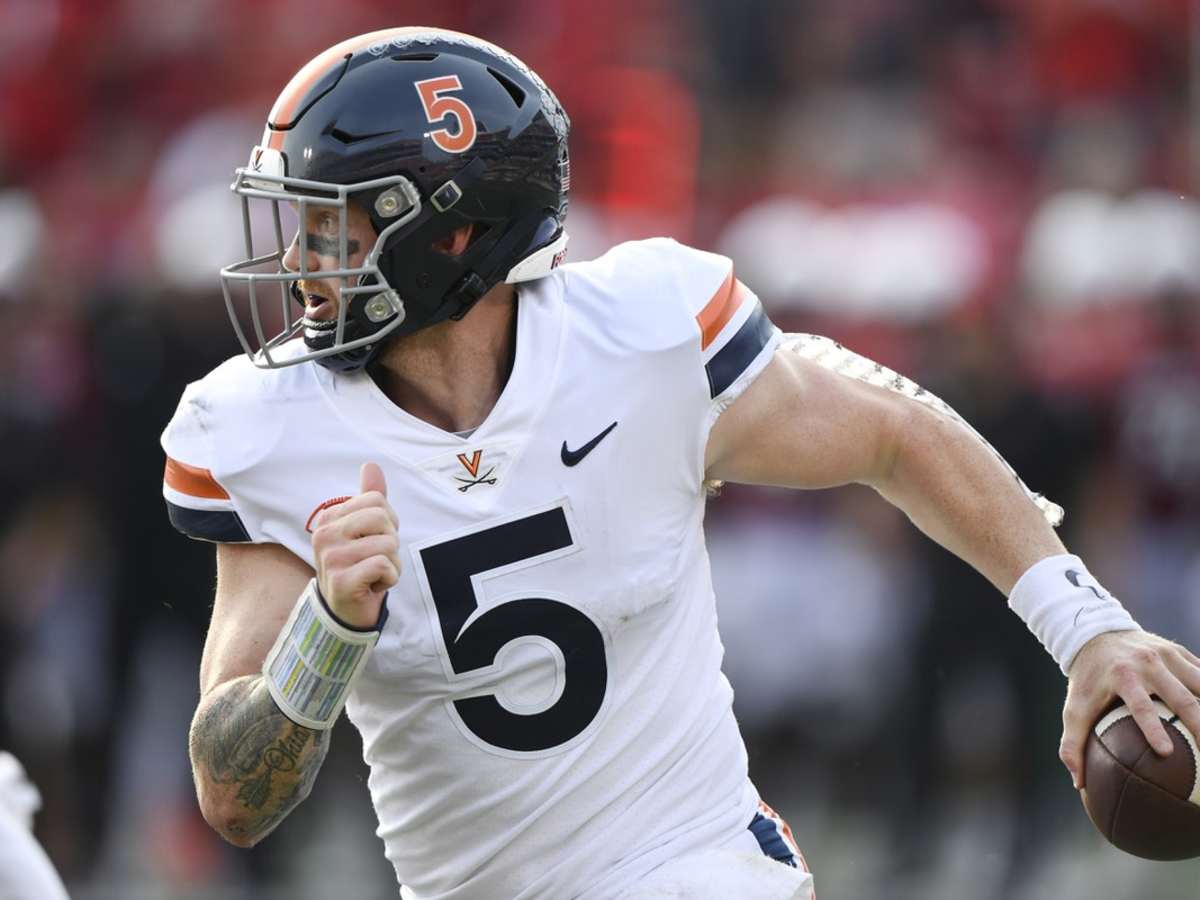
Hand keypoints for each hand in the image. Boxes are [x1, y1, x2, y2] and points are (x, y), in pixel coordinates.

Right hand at [311, 462, 400, 627]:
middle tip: (376, 559)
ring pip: (388, 544)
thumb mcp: (365, 528)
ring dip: (392, 564)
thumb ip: (369, 497)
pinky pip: (384, 565)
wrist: (346, 611)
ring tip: (374, 574)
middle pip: (383, 518)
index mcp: (329, 518)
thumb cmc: (359, 565)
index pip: (377, 501)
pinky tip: (373, 586)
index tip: (374, 540)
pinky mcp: (342, 581)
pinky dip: (389, 578)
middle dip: (391, 541)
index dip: (388, 522)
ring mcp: (331, 559)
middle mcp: (325, 535)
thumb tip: (371, 464)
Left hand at [1060, 630, 1199, 788]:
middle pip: (1182, 698)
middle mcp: (1148, 663)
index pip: (1141, 707)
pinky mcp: (1181, 653)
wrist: (1096, 634)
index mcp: (1122, 676)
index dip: (1154, 729)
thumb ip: (1072, 744)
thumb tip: (1078, 784)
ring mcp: (1168, 656)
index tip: (1166, 754)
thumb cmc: (1086, 680)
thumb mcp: (1074, 708)